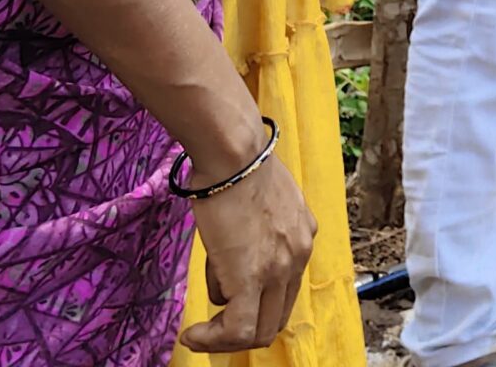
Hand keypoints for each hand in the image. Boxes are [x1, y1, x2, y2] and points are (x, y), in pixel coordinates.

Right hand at [180, 149, 316, 353]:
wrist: (234, 154)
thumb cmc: (236, 164)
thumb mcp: (260, 196)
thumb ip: (256, 227)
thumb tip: (231, 252)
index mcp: (302, 235)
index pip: (286, 289)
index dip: (256, 305)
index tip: (227, 306)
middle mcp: (299, 256)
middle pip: (277, 317)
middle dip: (243, 331)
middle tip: (212, 329)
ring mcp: (279, 269)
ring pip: (260, 331)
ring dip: (226, 339)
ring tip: (199, 332)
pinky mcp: (252, 278)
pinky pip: (238, 330)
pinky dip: (213, 341)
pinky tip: (193, 335)